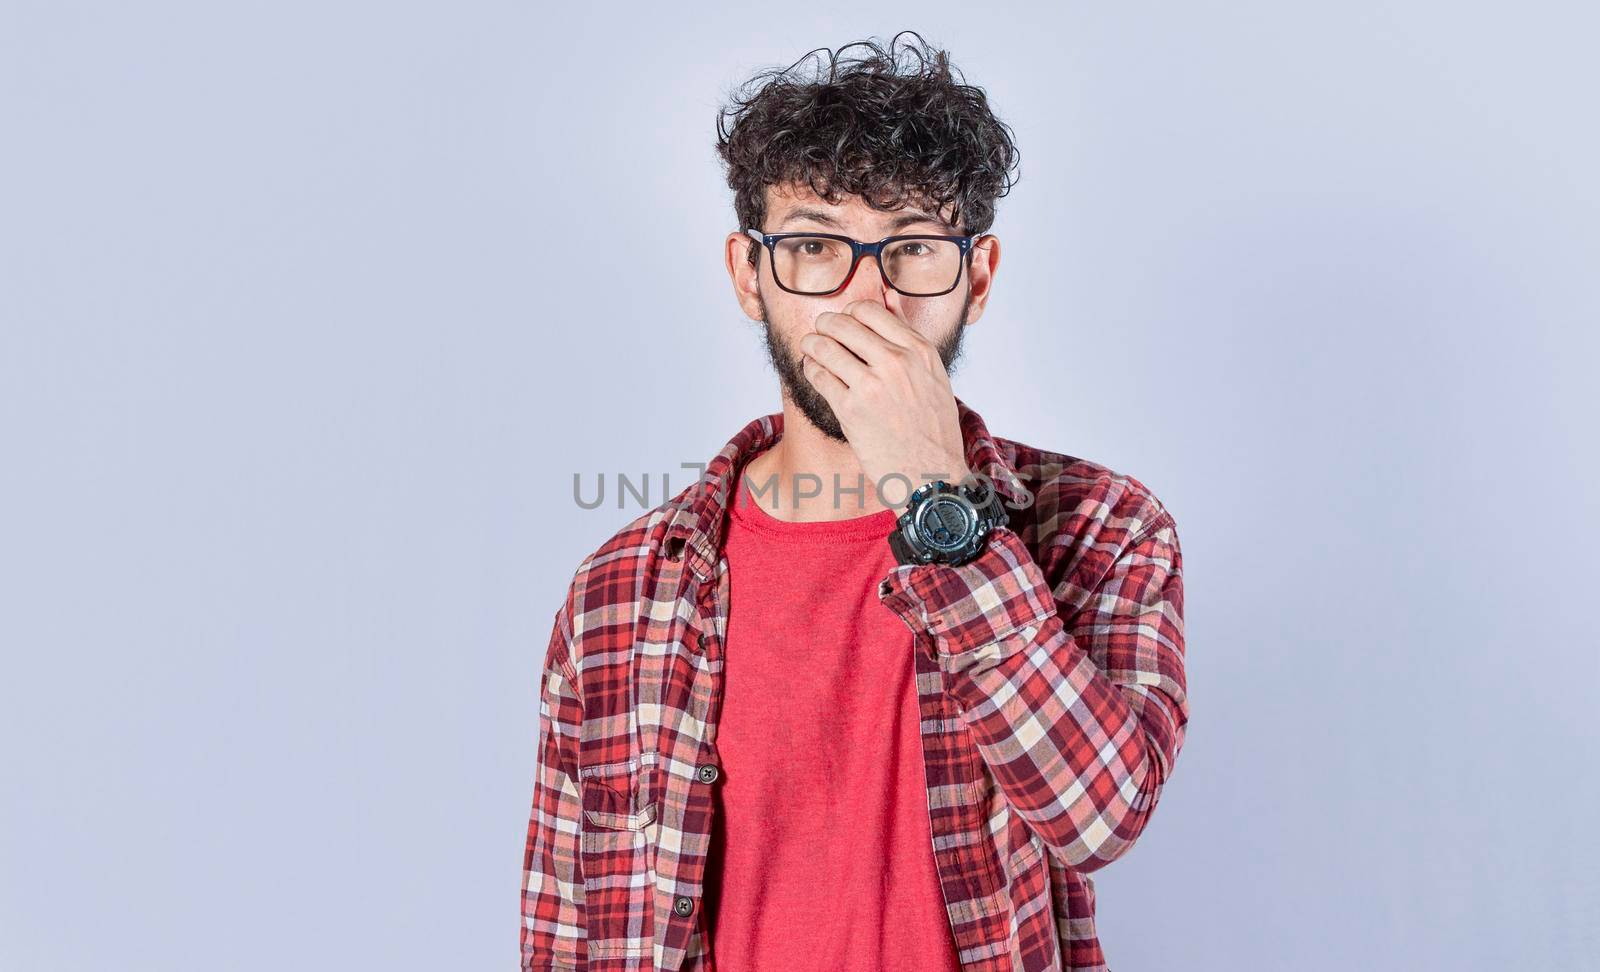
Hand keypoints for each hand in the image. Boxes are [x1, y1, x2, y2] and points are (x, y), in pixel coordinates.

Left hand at [798, 299, 971, 506]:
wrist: (932, 477)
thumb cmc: (933, 428)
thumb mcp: (933, 375)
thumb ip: (908, 334)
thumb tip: (888, 295)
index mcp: (920, 351)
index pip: (871, 310)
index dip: (850, 313)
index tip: (845, 323)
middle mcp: (897, 363)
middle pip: (843, 324)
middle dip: (825, 325)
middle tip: (820, 332)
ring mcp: (872, 385)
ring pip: (824, 346)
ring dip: (811, 345)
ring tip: (810, 349)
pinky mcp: (850, 410)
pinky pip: (817, 375)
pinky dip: (810, 369)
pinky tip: (814, 372)